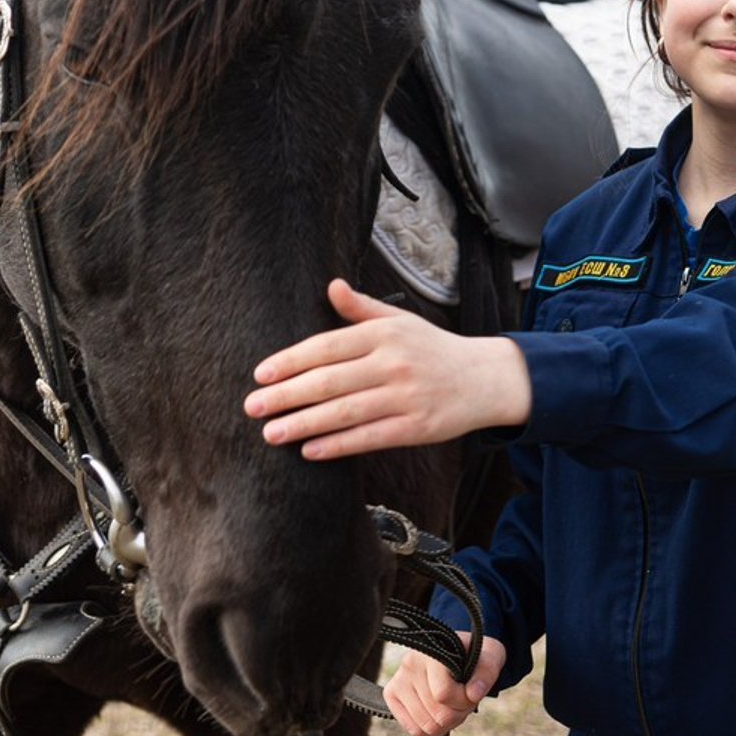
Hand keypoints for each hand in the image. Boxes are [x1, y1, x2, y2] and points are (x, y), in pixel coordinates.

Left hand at [243, 279, 530, 457]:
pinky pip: (368, 437)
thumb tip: (331, 285)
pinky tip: (310, 450)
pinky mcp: (415, 427)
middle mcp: (394, 363)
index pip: (328, 346)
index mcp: (385, 334)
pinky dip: (337, 445)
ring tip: (271, 433)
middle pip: (330, 381)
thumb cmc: (433, 348)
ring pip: (344, 412)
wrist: (483, 378)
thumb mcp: (401, 321)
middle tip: (252, 406)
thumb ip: (361, 308)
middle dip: (287, 395)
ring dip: (303, 424)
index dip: (291, 360)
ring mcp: (405, 397)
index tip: (260, 374)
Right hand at [384, 632, 506, 735]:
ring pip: (424, 725)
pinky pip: (413, 729)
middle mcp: (410, 663)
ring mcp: (399, 679)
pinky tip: (438, 712)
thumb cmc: (473, 655)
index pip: (443, 693)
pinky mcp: (392, 694)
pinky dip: (430, 728)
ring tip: (452, 706)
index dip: (463, 702)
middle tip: (464, 703)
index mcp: (433, 650)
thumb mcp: (490, 656)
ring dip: (445, 724)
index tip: (473, 694)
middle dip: (457, 715)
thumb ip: (486, 673)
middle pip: (435, 713)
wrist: (455, 650)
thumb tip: (473, 694)